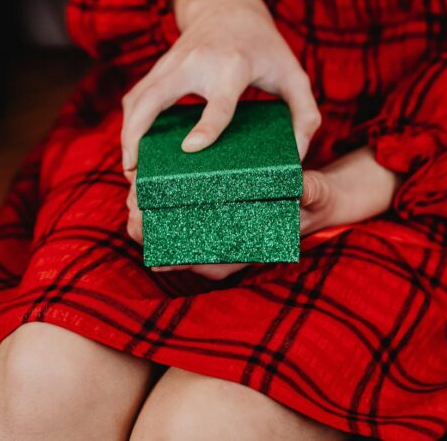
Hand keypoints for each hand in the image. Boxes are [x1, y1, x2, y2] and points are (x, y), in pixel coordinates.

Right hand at [121, 0, 320, 280]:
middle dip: (138, 134)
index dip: (206, 127)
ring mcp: (171, 63)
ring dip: (127, 133)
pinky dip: (129, 122)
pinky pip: (136, 96)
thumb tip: (297, 155)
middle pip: (154, 97)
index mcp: (232, 66)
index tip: (190, 149)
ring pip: (137, 98)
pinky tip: (132, 147)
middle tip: (135, 172)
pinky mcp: (158, 67)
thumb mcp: (294, 75)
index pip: (218, 101)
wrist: (229, 7)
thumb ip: (305, 114)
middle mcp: (195, 62)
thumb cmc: (265, 47)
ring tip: (130, 168)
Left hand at [127, 147, 398, 279]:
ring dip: (144, 215)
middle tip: (134, 199)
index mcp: (238, 255)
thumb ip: (309, 192)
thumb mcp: (315, 196)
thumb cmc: (311, 202)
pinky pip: (172, 217)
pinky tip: (142, 183)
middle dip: (145, 227)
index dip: (164, 249)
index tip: (147, 223)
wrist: (314, 201)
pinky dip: (155, 203)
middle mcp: (219, 251)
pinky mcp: (206, 216)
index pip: (193, 262)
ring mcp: (210, 235)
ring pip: (164, 234)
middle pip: (170, 249)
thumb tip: (301, 186)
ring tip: (132, 189)